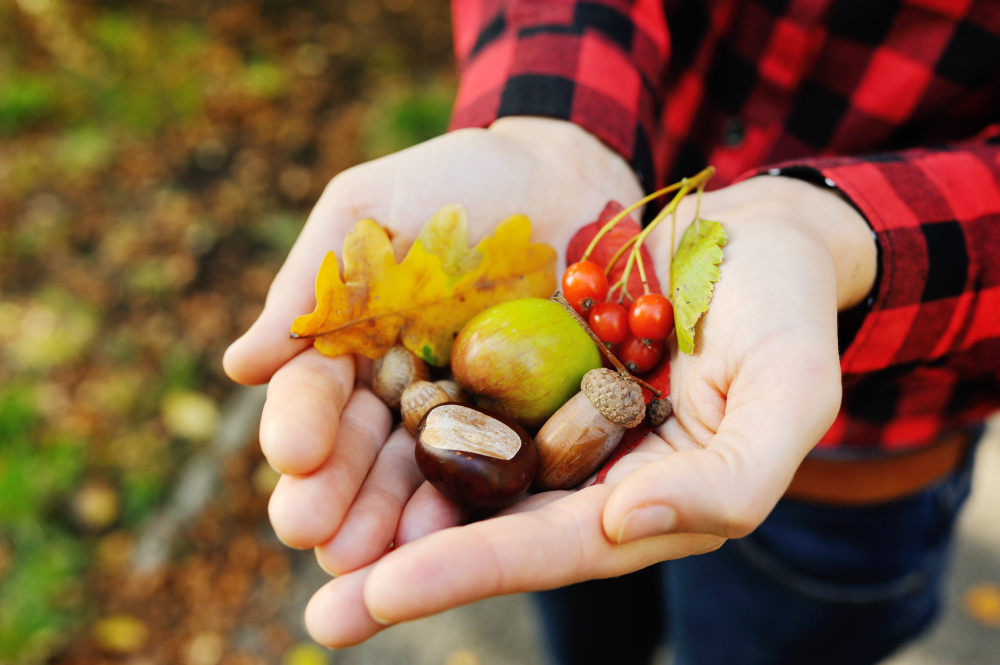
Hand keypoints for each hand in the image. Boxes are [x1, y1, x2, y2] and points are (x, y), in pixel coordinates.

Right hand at [221, 118, 642, 610]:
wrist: (565, 178)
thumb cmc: (456, 181)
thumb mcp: (370, 212)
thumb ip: (313, 283)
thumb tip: (239, 366)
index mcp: (356, 346)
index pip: (317, 396)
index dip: (299, 425)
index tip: (291, 456)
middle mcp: (407, 394)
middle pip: (364, 455)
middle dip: (336, 496)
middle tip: (312, 536)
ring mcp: (473, 415)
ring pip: (426, 478)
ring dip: (394, 522)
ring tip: (372, 558)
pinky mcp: (539, 425)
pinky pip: (509, 469)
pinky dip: (480, 503)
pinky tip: (453, 536)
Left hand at [299, 173, 876, 646]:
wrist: (753, 237)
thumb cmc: (787, 314)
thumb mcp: (788, 394)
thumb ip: (729, 479)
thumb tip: (622, 522)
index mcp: (649, 499)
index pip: (551, 547)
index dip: (467, 572)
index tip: (380, 595)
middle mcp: (590, 475)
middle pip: (489, 530)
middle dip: (404, 571)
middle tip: (322, 612)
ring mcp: (554, 423)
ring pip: (460, 474)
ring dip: (384, 505)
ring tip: (302, 532)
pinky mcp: (527, 370)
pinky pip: (457, 398)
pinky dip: (399, 422)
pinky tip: (337, 437)